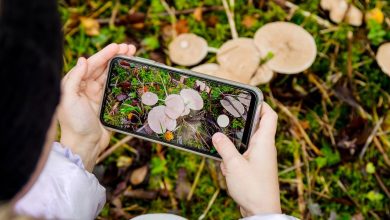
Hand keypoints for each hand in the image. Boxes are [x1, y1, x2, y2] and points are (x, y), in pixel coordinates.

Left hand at [58, 43, 135, 170]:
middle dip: (116, 56)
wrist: (85, 145)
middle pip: (103, 67)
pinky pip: (116, 88)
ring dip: (121, 65)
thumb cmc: (74, 123)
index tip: (118, 46)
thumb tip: (83, 59)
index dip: (105, 54)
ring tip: (133, 56)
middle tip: (130, 48)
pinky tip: (132, 74)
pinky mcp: (106, 104)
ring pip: (111, 75)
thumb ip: (74, 78)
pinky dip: (124, 79)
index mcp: (76, 84)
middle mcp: (86, 87)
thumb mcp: (69, 99)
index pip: (92, 64)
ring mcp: (97, 95)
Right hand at [212, 102, 280, 216]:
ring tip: (222, 142)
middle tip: (227, 116)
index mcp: (264, 142)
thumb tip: (217, 135)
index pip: (270, 115)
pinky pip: (243, 155)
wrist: (262, 211)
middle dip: (241, 123)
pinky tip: (225, 163)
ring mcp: (260, 158)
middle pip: (256, 127)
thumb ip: (224, 147)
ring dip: (234, 143)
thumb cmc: (253, 188)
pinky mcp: (255, 168)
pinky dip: (234, 157)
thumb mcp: (234, 165)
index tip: (248, 99)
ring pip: (246, 142)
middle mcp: (264, 148)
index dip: (262, 104)